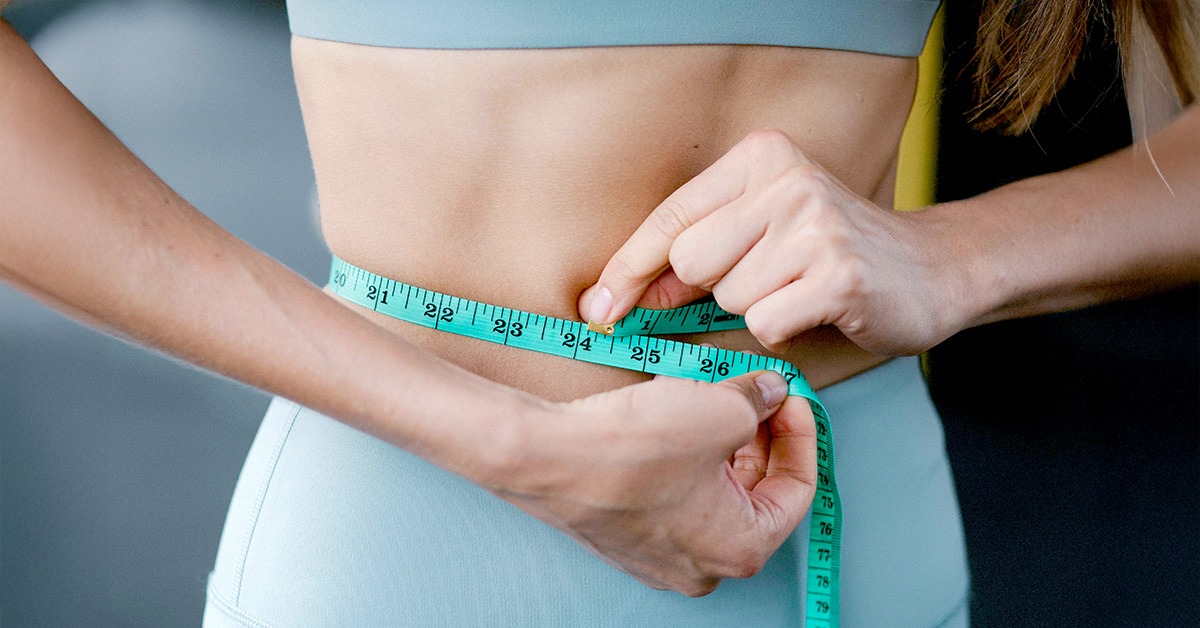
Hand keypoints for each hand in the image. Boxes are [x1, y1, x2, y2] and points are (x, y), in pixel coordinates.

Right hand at [489, 370, 815, 596]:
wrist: (544, 455)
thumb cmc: (632, 448)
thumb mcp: (720, 409)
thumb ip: (760, 401)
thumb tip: (772, 391)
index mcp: (741, 549)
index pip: (797, 490)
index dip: (800, 433)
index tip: (790, 395)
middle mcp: (702, 565)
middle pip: (754, 492)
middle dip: (760, 435)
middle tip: (757, 390)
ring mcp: (659, 555)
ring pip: (712, 491)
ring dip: (721, 441)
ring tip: (713, 393)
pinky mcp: (625, 534)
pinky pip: (673, 493)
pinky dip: (685, 455)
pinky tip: (675, 414)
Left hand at [577, 128, 969, 355]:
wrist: (932, 268)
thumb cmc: (830, 253)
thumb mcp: (762, 231)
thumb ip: (695, 255)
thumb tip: (621, 295)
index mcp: (760, 157)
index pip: (671, 217)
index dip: (627, 267)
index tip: (598, 306)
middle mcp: (787, 180)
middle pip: (692, 262)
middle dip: (713, 287)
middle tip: (766, 278)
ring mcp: (816, 225)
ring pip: (729, 297)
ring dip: (756, 307)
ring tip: (799, 287)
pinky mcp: (838, 275)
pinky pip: (765, 322)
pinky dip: (783, 328)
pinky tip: (818, 307)